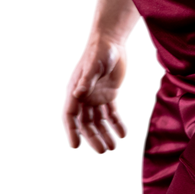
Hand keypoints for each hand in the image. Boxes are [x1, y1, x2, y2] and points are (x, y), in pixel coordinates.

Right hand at [59, 39, 130, 155]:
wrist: (112, 40)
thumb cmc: (99, 50)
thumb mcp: (93, 64)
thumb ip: (86, 80)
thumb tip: (78, 94)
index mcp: (74, 90)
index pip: (69, 115)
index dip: (71, 133)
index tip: (76, 149)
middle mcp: (84, 96)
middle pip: (86, 123)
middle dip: (93, 139)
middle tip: (103, 153)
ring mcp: (97, 97)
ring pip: (99, 122)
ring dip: (105, 135)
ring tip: (114, 148)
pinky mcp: (110, 95)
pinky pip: (112, 114)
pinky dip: (118, 124)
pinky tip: (125, 134)